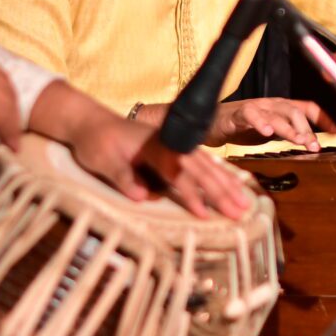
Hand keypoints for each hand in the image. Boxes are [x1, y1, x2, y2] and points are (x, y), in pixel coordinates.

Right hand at [0, 48, 24, 144]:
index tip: (6, 113)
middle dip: (12, 110)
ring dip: (13, 123)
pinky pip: (1, 114)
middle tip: (12, 129)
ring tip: (12, 140)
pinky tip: (9, 143)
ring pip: (6, 101)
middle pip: (6, 86)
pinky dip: (9, 129)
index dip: (4, 95)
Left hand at [70, 108, 253, 217]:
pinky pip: (202, 162)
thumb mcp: (102, 160)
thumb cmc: (95, 143)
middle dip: (222, 190)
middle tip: (241, 210)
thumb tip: (141, 198)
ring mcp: (174, 145)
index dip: (192, 194)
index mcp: (154, 146)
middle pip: (201, 168)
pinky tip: (230, 185)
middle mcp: (169, 143)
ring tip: (244, 202)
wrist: (91, 121)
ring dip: (226, 183)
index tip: (205, 214)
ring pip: (206, 164)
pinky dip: (218, 174)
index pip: (178, 172)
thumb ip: (123, 177)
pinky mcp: (174, 148)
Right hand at [207, 97, 335, 151]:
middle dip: (307, 129)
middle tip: (313, 145)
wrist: (212, 122)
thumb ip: (288, 135)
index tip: (334, 132)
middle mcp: (272, 104)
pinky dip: (260, 122)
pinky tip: (267, 132)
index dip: (323, 118)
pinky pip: (251, 114)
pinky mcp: (238, 113)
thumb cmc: (243, 127)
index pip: (307, 108)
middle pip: (295, 111)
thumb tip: (310, 145)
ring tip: (299, 140)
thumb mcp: (272, 132)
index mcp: (281, 108)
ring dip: (290, 128)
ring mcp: (256, 107)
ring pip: (277, 114)